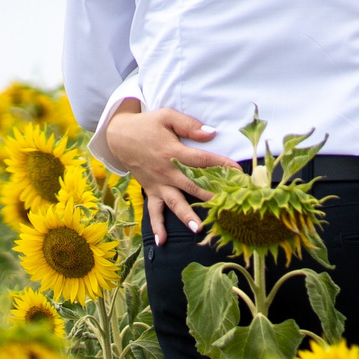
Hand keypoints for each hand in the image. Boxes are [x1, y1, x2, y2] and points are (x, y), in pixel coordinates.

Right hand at [102, 100, 232, 232]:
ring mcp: (158, 184)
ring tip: (198, 229)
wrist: (118, 136)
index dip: (222, 166)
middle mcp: (167, 172)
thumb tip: (211, 134)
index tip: (239, 173)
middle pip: (193, 185)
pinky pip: (154, 211)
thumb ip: (189, 125)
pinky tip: (162, 241)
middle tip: (229, 206)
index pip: (202, 161)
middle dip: (212, 196)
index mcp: (173, 152)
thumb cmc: (146, 124)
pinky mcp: (151, 191)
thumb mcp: (167, 116)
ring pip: (175, 202)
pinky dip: (157, 226)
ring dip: (186, 216)